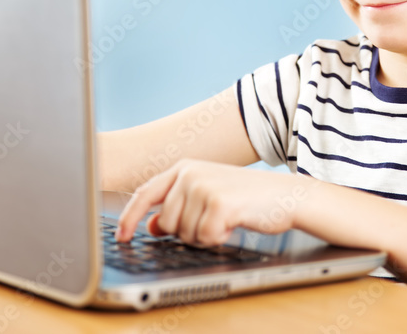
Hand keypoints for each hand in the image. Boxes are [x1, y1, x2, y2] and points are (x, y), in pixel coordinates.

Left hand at [114, 159, 312, 246]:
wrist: (286, 195)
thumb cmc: (247, 198)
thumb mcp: (206, 198)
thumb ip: (177, 207)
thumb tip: (150, 226)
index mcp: (183, 168)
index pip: (144, 194)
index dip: (129, 218)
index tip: (121, 237)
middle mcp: (189, 173)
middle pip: (165, 223)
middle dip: (185, 232)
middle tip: (211, 221)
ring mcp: (203, 186)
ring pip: (184, 233)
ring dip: (203, 235)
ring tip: (224, 219)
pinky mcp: (219, 203)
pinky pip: (205, 238)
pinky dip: (218, 238)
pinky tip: (233, 223)